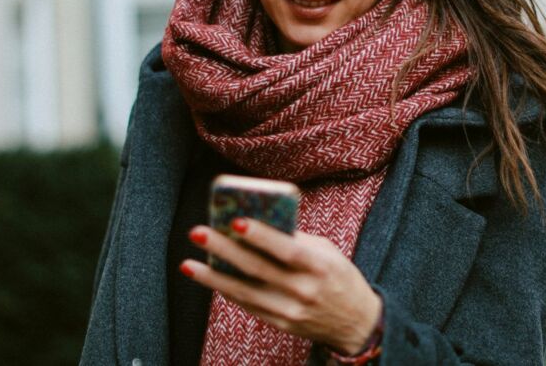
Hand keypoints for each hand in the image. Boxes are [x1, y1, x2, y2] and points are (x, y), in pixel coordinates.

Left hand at [179, 218, 381, 353]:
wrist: (356, 322)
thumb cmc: (339, 277)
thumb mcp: (328, 253)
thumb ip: (297, 240)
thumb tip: (259, 222)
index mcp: (320, 267)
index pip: (287, 250)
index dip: (262, 236)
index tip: (236, 221)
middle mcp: (304, 291)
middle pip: (258, 269)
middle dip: (224, 250)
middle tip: (198, 233)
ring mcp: (290, 311)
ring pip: (245, 291)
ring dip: (213, 277)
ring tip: (189, 263)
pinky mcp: (280, 324)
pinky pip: (248, 305)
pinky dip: (227, 290)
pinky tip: (208, 277)